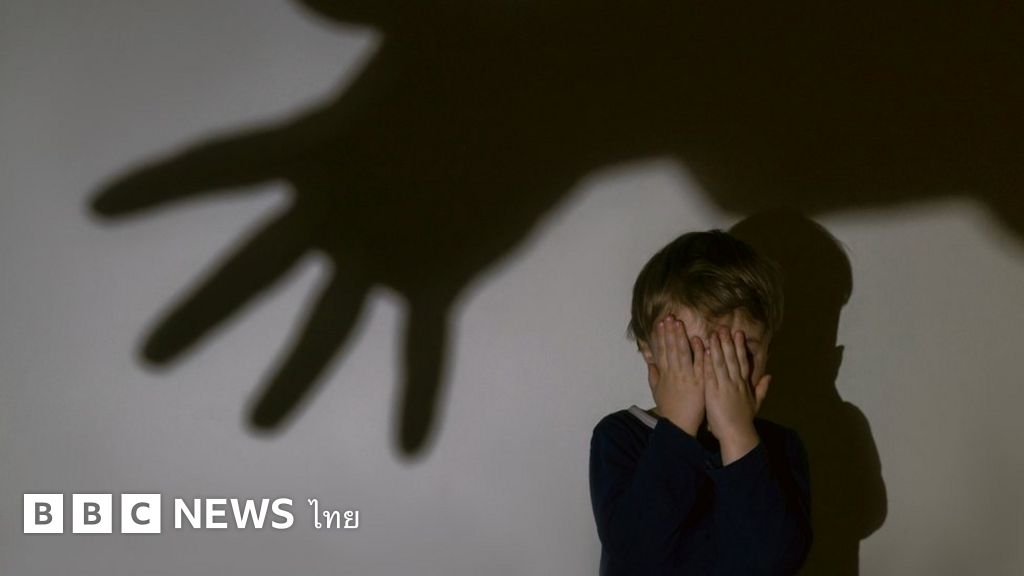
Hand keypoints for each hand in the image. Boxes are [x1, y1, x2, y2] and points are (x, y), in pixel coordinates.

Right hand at [642, 315, 704, 436]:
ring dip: (680, 337)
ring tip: (679, 323)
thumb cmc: (669, 408)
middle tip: (669, 317)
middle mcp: (674, 373)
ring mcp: (687, 377)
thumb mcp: (657, 391)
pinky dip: (699, 352)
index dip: (660, 337)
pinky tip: (699, 341)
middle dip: (670, 332)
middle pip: (671, 348)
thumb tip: (649, 362)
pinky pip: (699, 365)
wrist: (679, 425)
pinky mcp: (699, 383)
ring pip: (683, 353)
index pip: (661, 351)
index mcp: (664, 374)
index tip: (659, 324)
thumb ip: (653, 375)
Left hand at [704, 328, 770, 463]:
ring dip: (717, 347)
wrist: (737, 434)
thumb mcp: (756, 403)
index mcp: (744, 384)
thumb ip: (762, 388)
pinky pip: (711, 374)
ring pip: (721, 363)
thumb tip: (770, 376)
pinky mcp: (714, 393)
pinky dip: (708, 362)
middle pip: (732, 358)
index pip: (742, 361)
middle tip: (724, 327)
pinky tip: (706, 351)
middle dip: (728, 342)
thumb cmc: (744, 421)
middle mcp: (735, 382)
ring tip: (714, 334)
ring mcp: (725, 387)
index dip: (740, 347)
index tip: (738, 333)